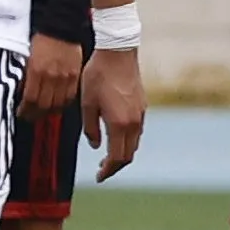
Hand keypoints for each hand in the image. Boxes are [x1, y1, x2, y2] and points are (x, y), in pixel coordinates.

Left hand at [22, 32, 83, 115]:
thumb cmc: (43, 39)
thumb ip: (28, 75)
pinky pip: (70, 95)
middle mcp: (51, 76)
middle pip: (44, 105)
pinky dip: (64, 103)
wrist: (61, 27)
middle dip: (36, 114)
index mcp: (37, 71)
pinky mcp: (75, 75)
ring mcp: (65, 77)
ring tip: (44, 114)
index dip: (25, 110)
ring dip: (50, 112)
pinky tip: (59, 105)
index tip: (21, 113)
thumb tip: (24, 91)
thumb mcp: (29, 57)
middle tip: (31, 117)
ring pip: (58, 103)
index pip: (30, 99)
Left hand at [81, 48, 145, 177]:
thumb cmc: (98, 76)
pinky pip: (136, 131)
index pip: (117, 157)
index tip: (99, 176)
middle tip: (102, 170)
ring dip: (122, 153)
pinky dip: (127, 140)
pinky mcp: (142, 106)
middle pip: (129, 154)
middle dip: (115, 165)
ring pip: (134, 143)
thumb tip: (96, 145)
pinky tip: (115, 136)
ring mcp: (140, 114)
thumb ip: (90, 128)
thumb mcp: (86, 103)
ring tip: (107, 155)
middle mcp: (133, 122)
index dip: (108, 170)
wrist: (118, 52)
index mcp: (119, 123)